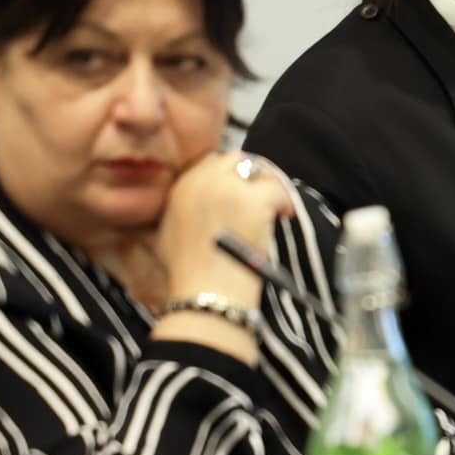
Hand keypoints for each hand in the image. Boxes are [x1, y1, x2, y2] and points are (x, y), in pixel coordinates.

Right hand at [156, 152, 292, 306]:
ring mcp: (228, 188)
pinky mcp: (253, 200)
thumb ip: (183, 210)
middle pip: (236, 161)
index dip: (230, 176)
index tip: (241, 189)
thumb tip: (202, 204)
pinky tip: (285, 216)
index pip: (211, 163)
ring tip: (276, 207)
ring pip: (260, 171)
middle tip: (263, 196)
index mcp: (181, 187)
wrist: (206, 294)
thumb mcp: (170, 235)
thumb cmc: (189, 275)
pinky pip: (278, 189)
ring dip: (270, 187)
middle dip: (252, 177)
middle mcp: (202, 180)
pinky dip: (284, 202)